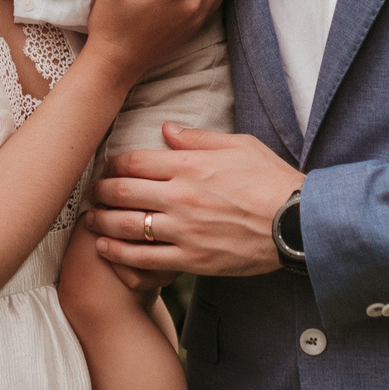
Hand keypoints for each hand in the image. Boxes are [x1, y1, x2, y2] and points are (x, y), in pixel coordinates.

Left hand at [87, 125, 304, 278]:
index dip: (113, 164)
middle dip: (100, 192)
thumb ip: (198, 138)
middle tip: (92, 193)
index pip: (135, 161)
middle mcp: (181, 197)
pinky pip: (145, 259)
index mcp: (191, 166)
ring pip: (127, 227)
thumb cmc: (272, 180)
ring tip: (90, 220)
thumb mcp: (240, 145)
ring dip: (101, 222)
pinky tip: (105, 249)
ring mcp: (184, 231)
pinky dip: (119, 254)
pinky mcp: (191, 259)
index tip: (107, 167)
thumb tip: (167, 129)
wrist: (298, 223)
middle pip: (123, 192)